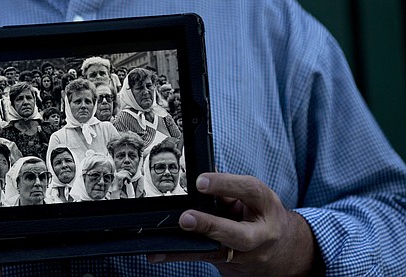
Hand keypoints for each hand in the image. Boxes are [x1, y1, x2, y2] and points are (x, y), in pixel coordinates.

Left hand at [148, 173, 318, 274]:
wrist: (286, 250)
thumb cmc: (262, 215)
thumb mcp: (253, 197)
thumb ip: (228, 189)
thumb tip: (198, 178)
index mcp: (267, 205)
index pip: (250, 191)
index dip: (226, 184)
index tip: (200, 181)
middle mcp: (262, 234)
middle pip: (239, 235)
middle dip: (211, 226)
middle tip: (186, 219)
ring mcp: (249, 255)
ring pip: (218, 254)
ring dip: (189, 249)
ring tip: (162, 248)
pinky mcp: (233, 266)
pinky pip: (205, 260)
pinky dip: (180, 256)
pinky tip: (158, 255)